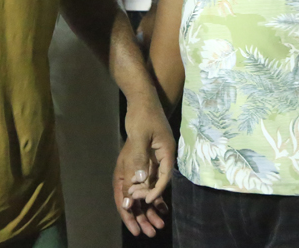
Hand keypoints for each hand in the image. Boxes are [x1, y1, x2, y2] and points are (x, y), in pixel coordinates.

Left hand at [115, 97, 174, 236]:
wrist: (140, 98)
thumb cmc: (142, 115)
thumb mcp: (139, 136)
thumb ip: (140, 157)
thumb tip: (141, 179)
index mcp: (167, 150)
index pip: (166, 176)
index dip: (157, 190)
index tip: (147, 200)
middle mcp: (165, 153)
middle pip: (159, 177)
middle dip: (148, 188)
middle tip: (133, 195)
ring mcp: (158, 151)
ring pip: (153, 173)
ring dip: (143, 183)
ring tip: (130, 191)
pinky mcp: (151, 149)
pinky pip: (148, 166)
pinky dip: (141, 175)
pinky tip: (132, 181)